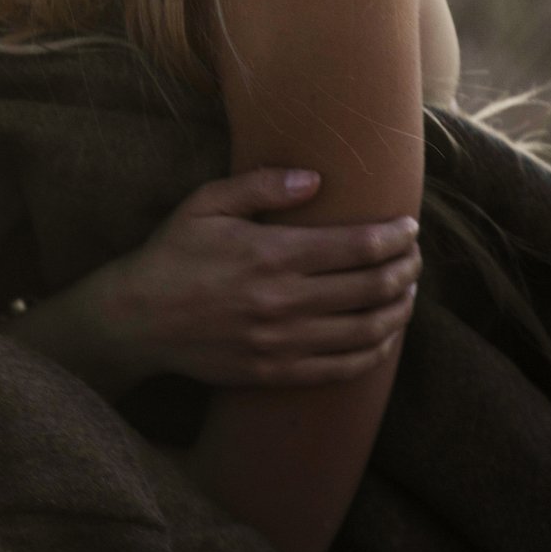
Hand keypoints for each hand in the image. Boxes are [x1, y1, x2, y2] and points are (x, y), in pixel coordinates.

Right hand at [0, 168, 418, 394]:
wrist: (136, 320)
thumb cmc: (171, 255)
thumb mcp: (205, 205)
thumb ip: (260, 186)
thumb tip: (315, 179)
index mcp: (271, 254)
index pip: (358, 246)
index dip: (394, 236)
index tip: (408, 227)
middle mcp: (283, 301)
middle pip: (372, 287)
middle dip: (405, 270)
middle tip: (414, 258)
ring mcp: (281, 342)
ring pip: (366, 331)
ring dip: (398, 311)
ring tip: (406, 294)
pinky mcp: (275, 372)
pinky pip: (342, 368)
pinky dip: (374, 352)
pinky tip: (382, 335)